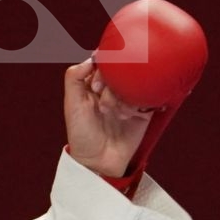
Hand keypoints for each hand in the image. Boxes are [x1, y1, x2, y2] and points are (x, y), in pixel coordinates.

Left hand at [63, 57, 155, 178]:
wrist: (98, 161)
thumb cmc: (81, 133)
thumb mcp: (72, 104)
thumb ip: (74, 77)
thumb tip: (93, 57)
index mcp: (94, 84)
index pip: (103, 63)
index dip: (102, 70)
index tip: (96, 86)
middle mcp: (112, 90)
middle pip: (121, 71)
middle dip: (112, 85)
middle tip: (104, 103)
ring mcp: (128, 100)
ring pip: (134, 84)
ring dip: (123, 97)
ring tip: (115, 113)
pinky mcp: (142, 112)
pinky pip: (147, 98)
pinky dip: (136, 103)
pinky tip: (127, 115)